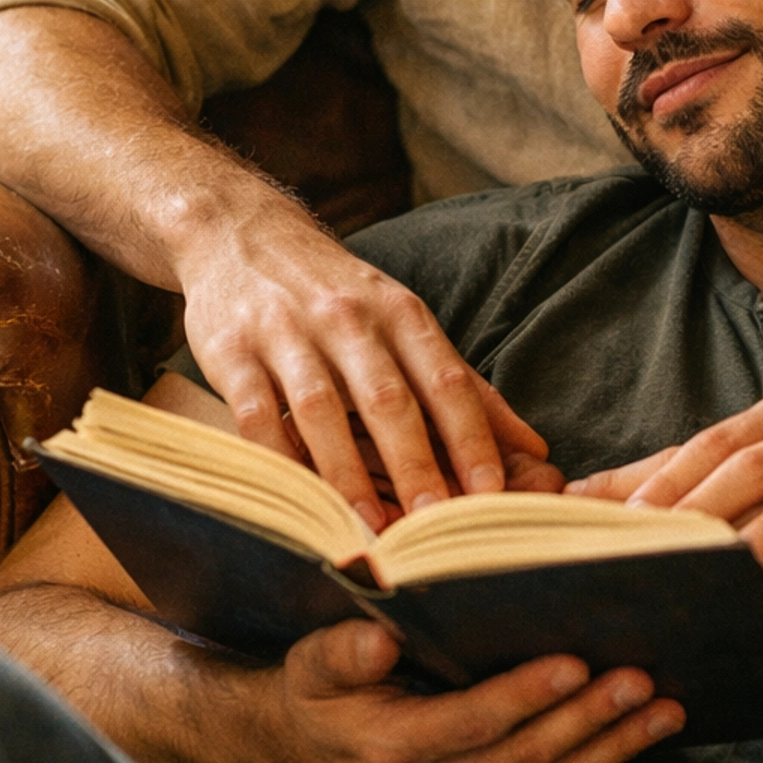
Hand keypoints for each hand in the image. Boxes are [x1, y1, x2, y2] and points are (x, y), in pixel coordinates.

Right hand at [175, 192, 549, 527]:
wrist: (241, 233)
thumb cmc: (339, 293)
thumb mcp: (406, 321)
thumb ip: (464, 385)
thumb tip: (532, 449)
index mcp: (401, 313)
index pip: (446, 379)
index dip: (470, 437)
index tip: (489, 491)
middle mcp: (348, 318)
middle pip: (388, 399)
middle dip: (415, 465)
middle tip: (433, 526)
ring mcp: (286, 332)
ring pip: (321, 411)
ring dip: (346, 476)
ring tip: (368, 529)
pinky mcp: (230, 351)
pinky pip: (257, 414)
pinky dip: (278, 460)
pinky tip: (297, 503)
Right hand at [263, 618, 684, 762]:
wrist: (305, 758)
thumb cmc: (318, 694)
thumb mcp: (313, 663)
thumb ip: (345, 651)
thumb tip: (382, 639)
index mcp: (391, 751)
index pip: (472, 722)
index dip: (525, 695)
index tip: (574, 662)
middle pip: (525, 757)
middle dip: (589, 719)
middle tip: (641, 679)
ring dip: (613, 747)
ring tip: (665, 709)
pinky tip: (640, 733)